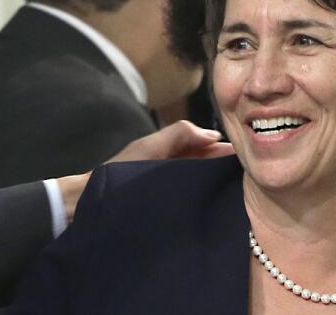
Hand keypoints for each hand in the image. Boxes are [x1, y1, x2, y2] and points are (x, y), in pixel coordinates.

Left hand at [55, 121, 233, 221]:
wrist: (90, 202)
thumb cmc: (119, 174)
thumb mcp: (151, 148)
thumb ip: (180, 134)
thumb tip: (212, 133)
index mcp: (164, 147)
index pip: (198, 140)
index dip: (217, 143)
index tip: (240, 148)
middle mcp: (165, 163)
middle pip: (198, 157)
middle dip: (219, 158)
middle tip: (245, 165)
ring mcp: (162, 182)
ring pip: (194, 173)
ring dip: (211, 173)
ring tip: (235, 180)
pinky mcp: (161, 198)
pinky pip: (185, 189)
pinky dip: (199, 187)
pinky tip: (212, 194)